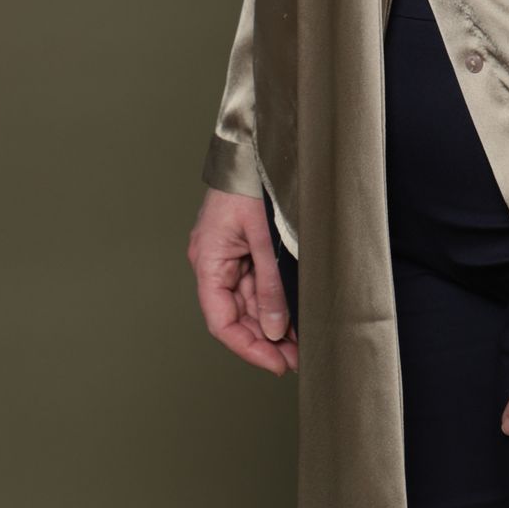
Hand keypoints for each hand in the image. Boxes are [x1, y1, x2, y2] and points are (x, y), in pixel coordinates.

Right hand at [188, 187, 296, 375]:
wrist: (255, 144)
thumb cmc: (252, 182)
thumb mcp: (264, 237)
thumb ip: (269, 284)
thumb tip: (273, 329)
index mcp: (208, 261)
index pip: (222, 321)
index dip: (248, 347)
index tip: (277, 364)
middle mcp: (213, 262)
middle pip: (236, 315)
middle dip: (265, 339)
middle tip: (297, 358)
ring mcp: (227, 254)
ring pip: (248, 301)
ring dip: (271, 322)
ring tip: (300, 342)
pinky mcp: (242, 245)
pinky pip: (255, 282)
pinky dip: (273, 300)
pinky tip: (293, 315)